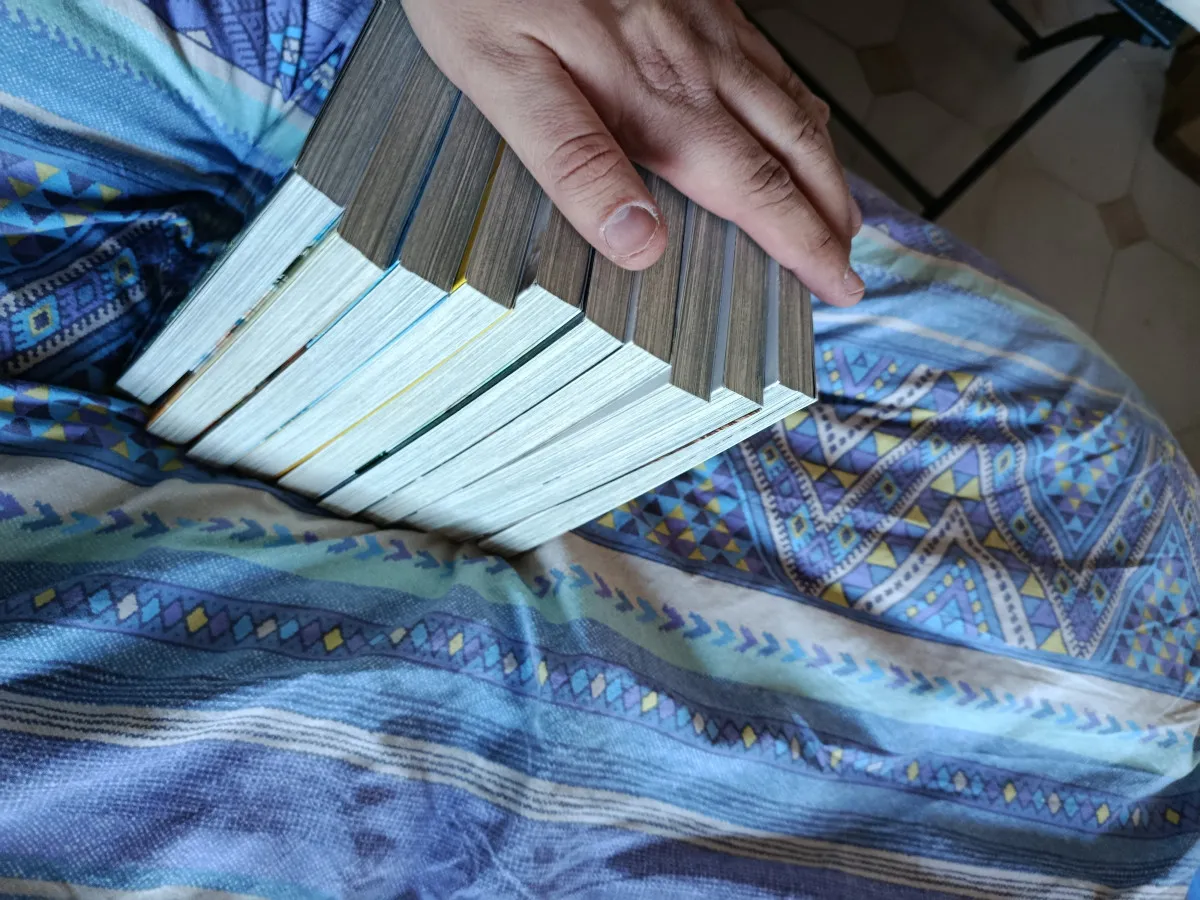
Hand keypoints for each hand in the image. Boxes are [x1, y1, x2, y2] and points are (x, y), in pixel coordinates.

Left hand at [402, 0, 864, 305]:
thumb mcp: (503, 83)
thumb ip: (575, 164)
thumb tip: (639, 243)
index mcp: (657, 98)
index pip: (755, 189)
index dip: (803, 243)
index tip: (837, 284)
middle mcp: (697, 61)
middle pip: (793, 147)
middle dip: (830, 212)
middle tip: (850, 262)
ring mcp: (704, 21)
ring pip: (790, 100)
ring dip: (823, 162)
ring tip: (839, 206)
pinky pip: (769, 57)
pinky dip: (798, 102)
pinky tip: (795, 113)